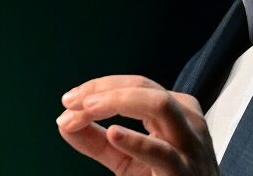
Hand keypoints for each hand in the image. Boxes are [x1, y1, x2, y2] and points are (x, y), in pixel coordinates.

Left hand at [57, 75, 218, 175]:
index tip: (69, 101)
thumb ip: (97, 141)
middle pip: (145, 87)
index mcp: (176, 109)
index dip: (100, 87)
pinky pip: (161, 152)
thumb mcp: (127, 160)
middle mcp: (186, 119)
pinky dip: (136, 140)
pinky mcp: (183, 171)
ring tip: (88, 110)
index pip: (136, 85)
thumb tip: (64, 122)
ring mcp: (188, 144)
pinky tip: (114, 134)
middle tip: (72, 102)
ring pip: (160, 105)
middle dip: (104, 90)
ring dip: (118, 101)